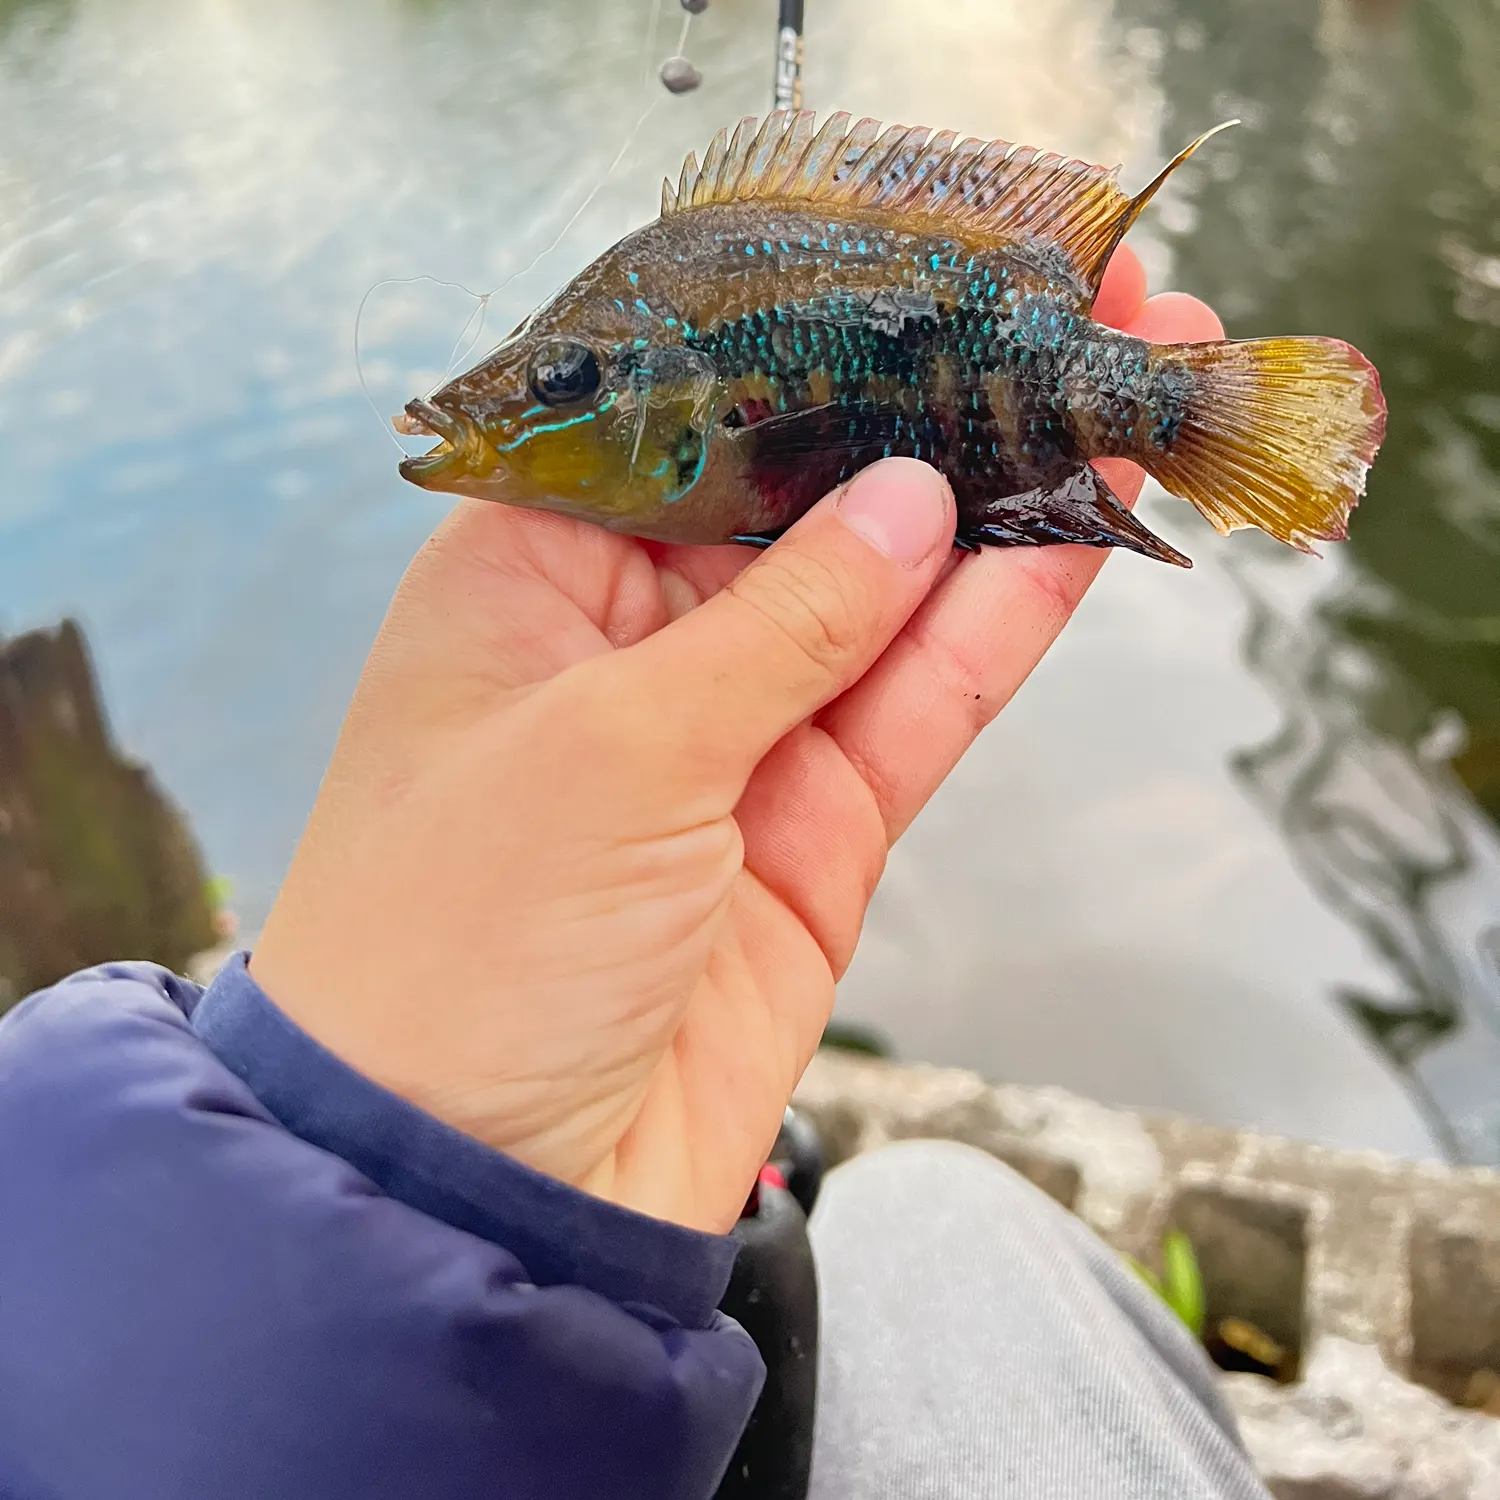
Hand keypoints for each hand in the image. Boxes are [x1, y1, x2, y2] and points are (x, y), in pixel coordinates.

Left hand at [251, 249, 1222, 1233]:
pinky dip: (994, 631)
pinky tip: (1075, 538)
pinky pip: (917, 709)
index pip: (684, 423)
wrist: (481, 1192)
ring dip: (997, 506)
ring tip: (1111, 398)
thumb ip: (779, 624)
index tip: (925, 282)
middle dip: (928, 418)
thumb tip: (909, 504)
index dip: (810, 353)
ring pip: (885, 599)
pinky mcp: (812, 836)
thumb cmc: (461, 951)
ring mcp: (735, 741)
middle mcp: (633, 645)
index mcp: (531, 580)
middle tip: (1067, 320)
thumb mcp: (610, 752)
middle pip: (804, 503)